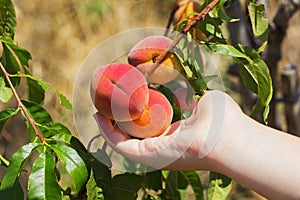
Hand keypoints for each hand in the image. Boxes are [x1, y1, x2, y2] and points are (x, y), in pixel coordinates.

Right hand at [95, 90, 242, 169]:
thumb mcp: (201, 101)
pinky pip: (120, 145)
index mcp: (173, 136)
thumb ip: (188, 95)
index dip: (133, 116)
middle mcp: (160, 148)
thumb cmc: (223, 120)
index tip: (123, 101)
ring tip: (97, 108)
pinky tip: (99, 116)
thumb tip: (179, 88)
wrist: (230, 137)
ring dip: (107, 126)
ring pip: (121, 141)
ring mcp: (152, 154)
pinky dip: (107, 132)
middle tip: (105, 103)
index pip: (147, 128)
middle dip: (116, 120)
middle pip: (131, 135)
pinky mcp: (146, 157)